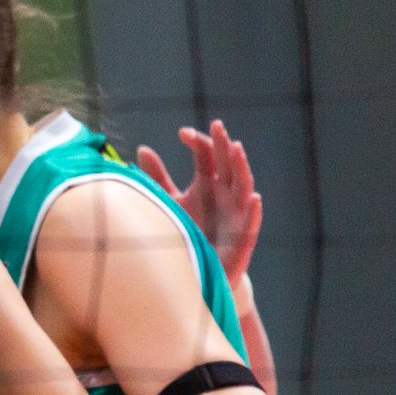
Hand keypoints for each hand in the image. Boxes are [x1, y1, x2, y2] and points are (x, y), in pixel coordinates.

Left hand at [136, 120, 260, 284]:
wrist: (199, 268)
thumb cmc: (187, 230)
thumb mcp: (170, 200)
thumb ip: (158, 177)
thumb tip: (142, 148)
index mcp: (208, 182)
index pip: (207, 154)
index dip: (197, 141)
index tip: (182, 133)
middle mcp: (225, 192)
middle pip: (227, 163)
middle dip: (223, 144)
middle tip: (216, 126)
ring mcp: (237, 212)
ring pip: (243, 186)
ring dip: (242, 167)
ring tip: (236, 149)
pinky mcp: (244, 236)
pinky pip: (251, 222)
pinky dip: (253, 210)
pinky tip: (253, 198)